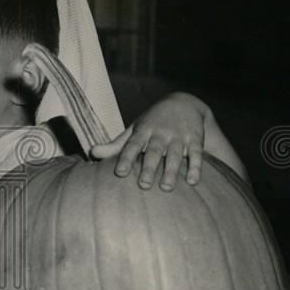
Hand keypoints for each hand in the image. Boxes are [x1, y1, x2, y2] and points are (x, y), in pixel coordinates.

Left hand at [90, 92, 209, 190]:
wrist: (185, 102)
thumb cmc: (152, 122)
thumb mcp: (134, 130)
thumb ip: (115, 145)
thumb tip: (91, 152)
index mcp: (143, 130)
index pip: (132, 145)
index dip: (126, 158)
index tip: (119, 173)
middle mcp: (161, 133)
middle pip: (154, 151)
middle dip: (149, 167)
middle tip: (144, 185)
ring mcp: (179, 136)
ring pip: (176, 154)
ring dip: (172, 171)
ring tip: (167, 187)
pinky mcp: (196, 139)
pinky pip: (197, 154)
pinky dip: (196, 167)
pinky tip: (193, 181)